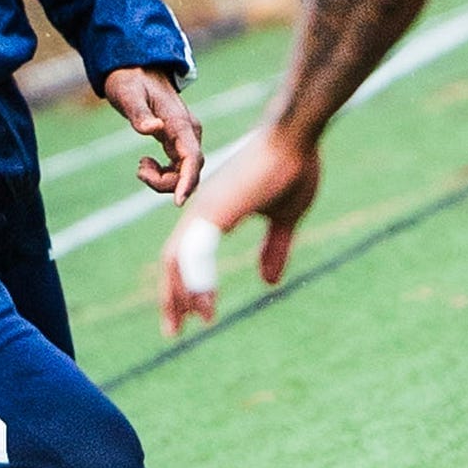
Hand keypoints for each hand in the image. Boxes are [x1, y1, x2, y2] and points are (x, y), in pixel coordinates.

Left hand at [103, 65, 203, 204]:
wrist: (135, 68)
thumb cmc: (130, 80)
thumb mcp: (128, 94)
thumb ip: (139, 113)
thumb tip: (153, 129)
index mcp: (180, 123)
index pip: (192, 158)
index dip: (187, 181)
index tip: (178, 201)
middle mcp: (189, 132)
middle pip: (190, 171)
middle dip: (166, 182)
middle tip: (139, 168)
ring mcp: (186, 137)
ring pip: (185, 172)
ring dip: (163, 180)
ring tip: (140, 165)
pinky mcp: (179, 142)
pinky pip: (179, 168)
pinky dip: (163, 175)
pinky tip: (145, 164)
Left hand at [159, 125, 320, 335]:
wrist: (297, 136)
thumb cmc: (292, 169)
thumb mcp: (284, 219)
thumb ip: (274, 249)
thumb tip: (268, 282)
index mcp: (214, 212)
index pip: (185, 254)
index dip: (184, 286)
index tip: (193, 317)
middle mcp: (202, 211)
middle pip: (172, 261)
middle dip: (171, 298)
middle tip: (173, 332)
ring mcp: (206, 209)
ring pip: (178, 259)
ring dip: (181, 294)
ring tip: (192, 323)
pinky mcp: (217, 209)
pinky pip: (197, 252)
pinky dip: (197, 280)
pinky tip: (204, 304)